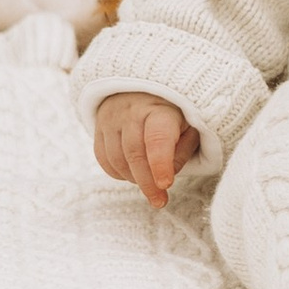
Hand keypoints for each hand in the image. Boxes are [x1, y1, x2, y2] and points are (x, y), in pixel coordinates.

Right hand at [94, 90, 200, 209]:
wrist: (142, 88)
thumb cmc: (173, 112)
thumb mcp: (190, 125)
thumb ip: (184, 149)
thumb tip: (166, 176)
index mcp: (159, 108)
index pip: (157, 138)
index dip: (160, 164)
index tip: (166, 184)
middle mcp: (130, 112)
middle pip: (135, 154)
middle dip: (148, 182)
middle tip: (160, 201)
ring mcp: (110, 120)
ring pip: (117, 159)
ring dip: (134, 179)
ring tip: (150, 184)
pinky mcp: (98, 129)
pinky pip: (104, 159)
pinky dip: (119, 173)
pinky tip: (133, 174)